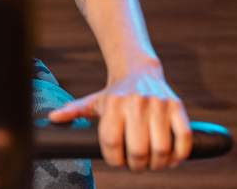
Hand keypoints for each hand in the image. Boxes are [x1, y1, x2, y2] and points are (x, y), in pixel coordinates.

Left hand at [49, 65, 191, 171]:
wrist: (139, 71)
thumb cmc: (114, 94)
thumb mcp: (93, 101)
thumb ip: (74, 111)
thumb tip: (52, 119)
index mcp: (113, 104)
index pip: (112, 143)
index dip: (114, 159)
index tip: (117, 162)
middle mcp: (135, 103)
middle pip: (138, 149)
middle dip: (137, 165)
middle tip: (137, 165)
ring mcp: (159, 104)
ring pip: (162, 147)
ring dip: (158, 164)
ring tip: (153, 164)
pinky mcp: (177, 106)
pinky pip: (184, 137)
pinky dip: (180, 154)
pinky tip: (171, 158)